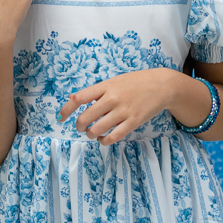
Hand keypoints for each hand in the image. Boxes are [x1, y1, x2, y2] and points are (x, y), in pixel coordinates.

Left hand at [58, 69, 178, 144]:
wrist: (161, 85)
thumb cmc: (135, 83)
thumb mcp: (114, 80)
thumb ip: (96, 90)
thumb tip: (74, 98)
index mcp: (105, 86)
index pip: (79, 98)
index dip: (67, 109)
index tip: (61, 118)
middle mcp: (112, 98)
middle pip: (85, 117)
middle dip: (79, 126)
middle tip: (80, 128)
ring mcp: (123, 111)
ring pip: (97, 130)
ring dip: (90, 135)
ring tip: (92, 133)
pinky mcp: (133, 122)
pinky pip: (113, 137)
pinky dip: (104, 141)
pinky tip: (104, 139)